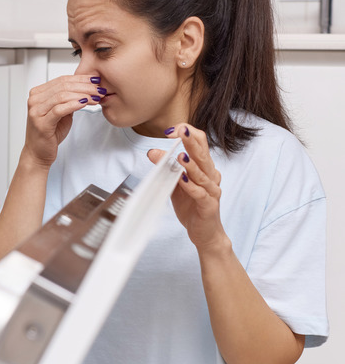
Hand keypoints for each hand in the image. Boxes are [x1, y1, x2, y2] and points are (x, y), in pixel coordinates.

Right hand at [24, 74, 103, 166]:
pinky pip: (59, 110)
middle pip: (63, 86)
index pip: (62, 80)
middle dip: (85, 87)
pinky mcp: (41, 123)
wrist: (38, 153)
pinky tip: (85, 103)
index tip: (95, 81)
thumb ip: (68, 99)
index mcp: (38, 94)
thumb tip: (87, 88)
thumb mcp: (61, 112)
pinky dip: (74, 105)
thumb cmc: (49, 134)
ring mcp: (36, 111)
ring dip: (83, 95)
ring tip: (96, 98)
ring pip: (62, 96)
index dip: (81, 79)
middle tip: (99, 90)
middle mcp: (34, 100)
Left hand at [147, 124, 227, 250]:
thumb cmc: (192, 206)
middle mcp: (210, 176)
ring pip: (202, 174)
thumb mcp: (175, 183)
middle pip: (203, 154)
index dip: (188, 134)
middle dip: (191, 141)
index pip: (200, 144)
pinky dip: (191, 186)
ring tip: (180, 155)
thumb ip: (166, 168)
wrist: (205, 232)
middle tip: (181, 130)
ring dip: (191, 164)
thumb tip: (152, 151)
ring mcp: (212, 190)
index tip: (171, 130)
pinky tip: (182, 180)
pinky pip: (200, 194)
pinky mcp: (208, 205)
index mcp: (204, 167)